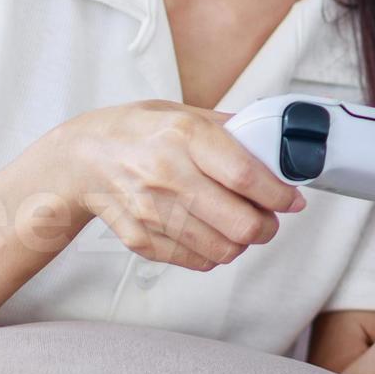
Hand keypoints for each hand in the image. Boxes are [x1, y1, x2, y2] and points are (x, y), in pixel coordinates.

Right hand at [39, 100, 297, 270]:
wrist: (82, 160)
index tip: (292, 200)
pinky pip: (198, 261)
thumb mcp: (184, 112)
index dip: (279, 194)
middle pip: (240, 223)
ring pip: (224, 249)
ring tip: (243, 227)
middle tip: (271, 219)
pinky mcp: (142, 240)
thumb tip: (276, 147)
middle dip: (268, 226)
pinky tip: (213, 234)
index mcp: (183, 135)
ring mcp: (152, 212)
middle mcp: (167, 175)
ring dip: (244, 243)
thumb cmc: (138, 132)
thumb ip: (230, 130)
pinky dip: (216, 253)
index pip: (245, 176)